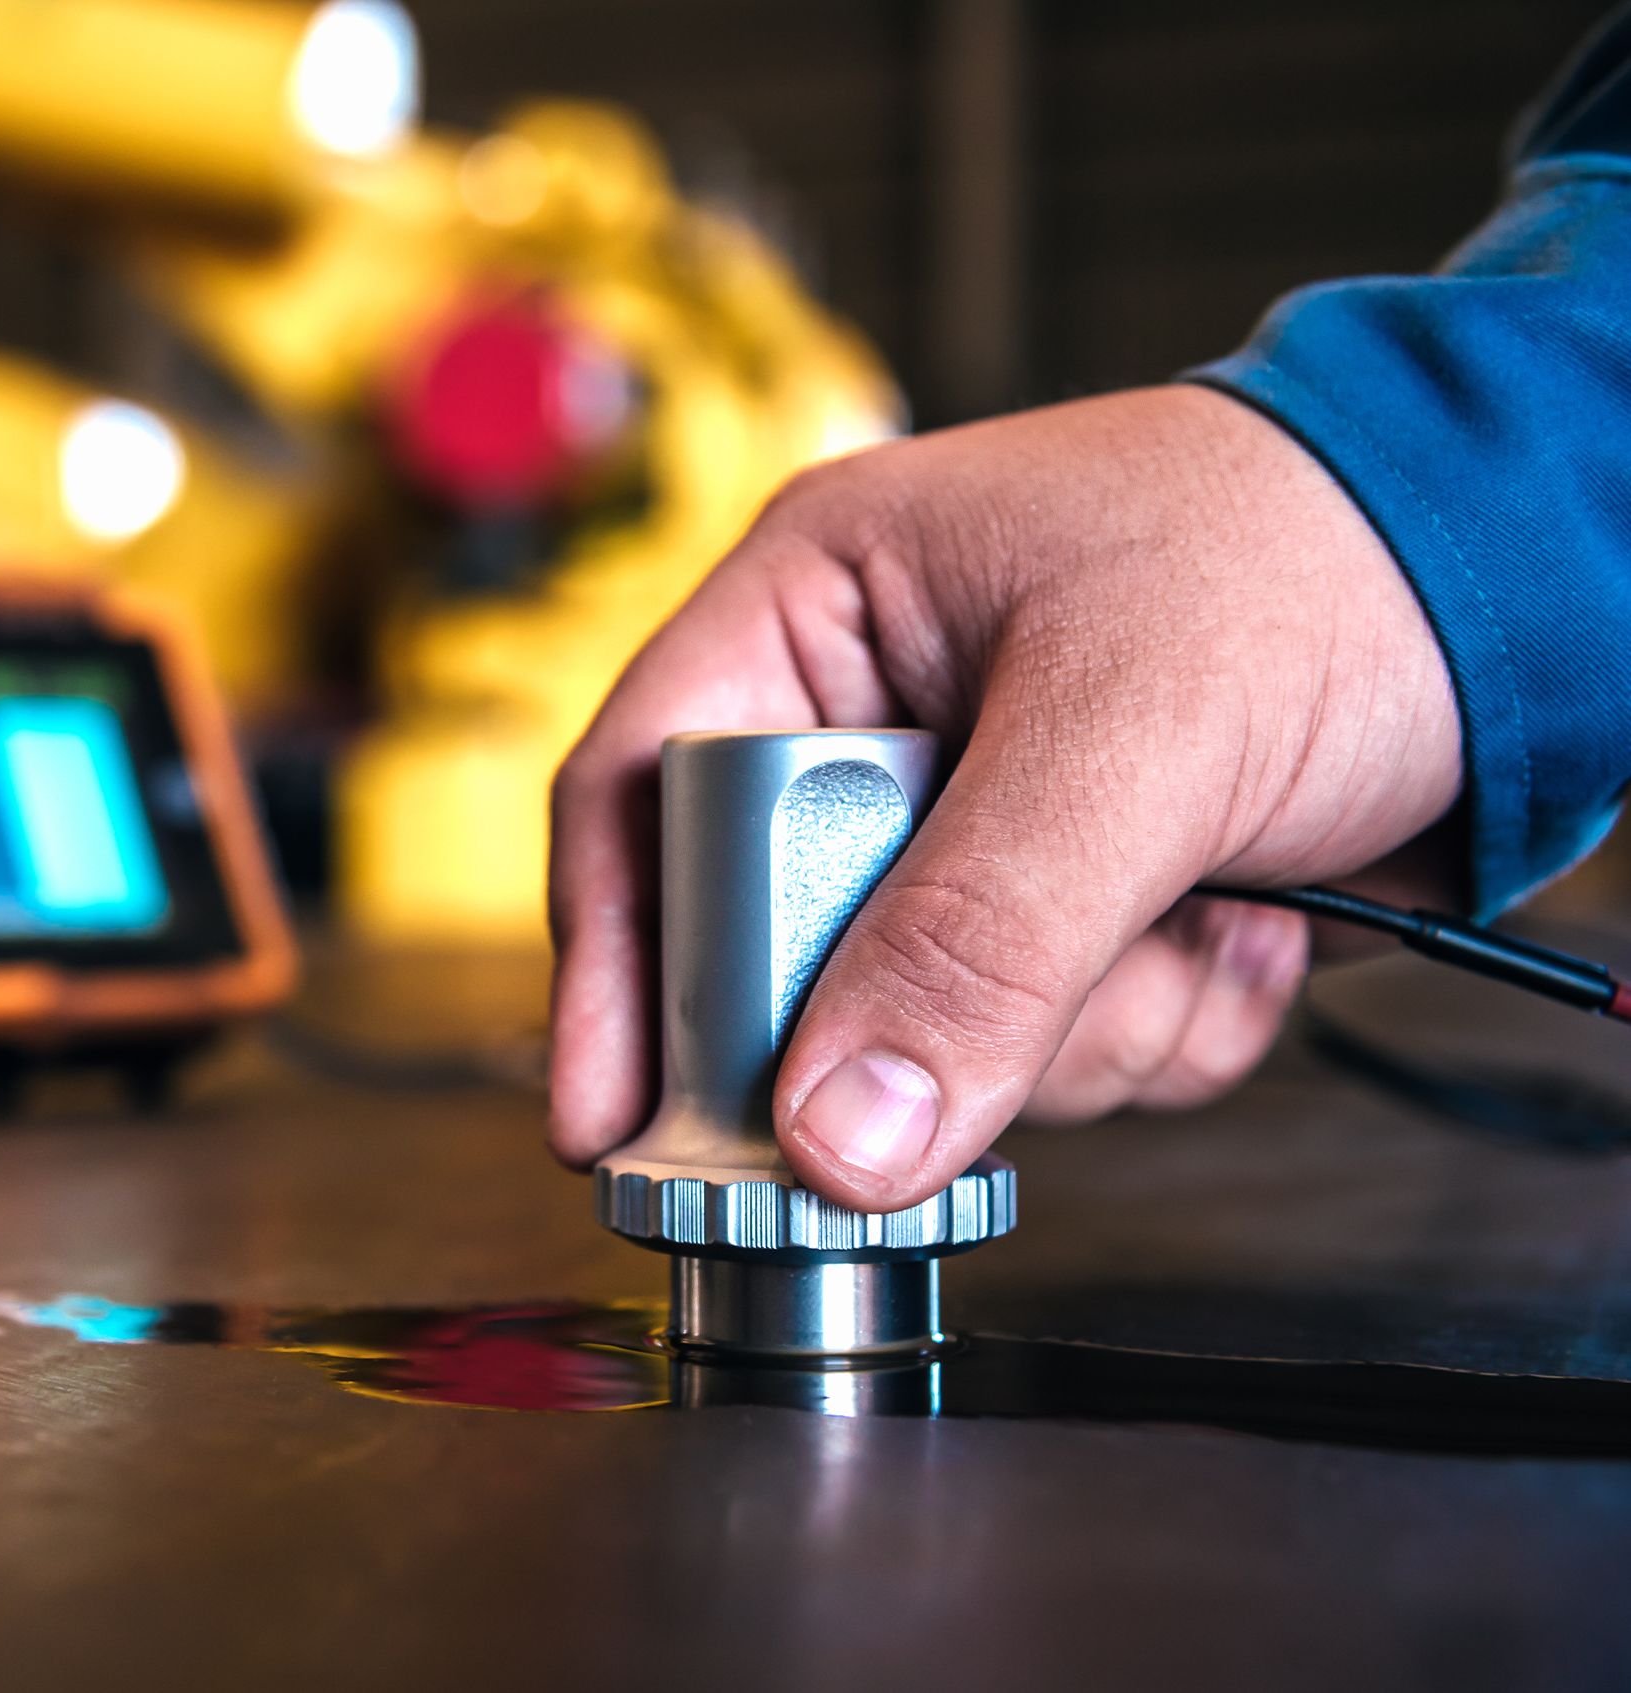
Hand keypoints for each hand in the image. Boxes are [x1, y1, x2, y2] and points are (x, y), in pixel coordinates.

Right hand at [547, 386, 1463, 1210]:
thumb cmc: (1328, 555)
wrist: (1540, 583)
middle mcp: (875, 716)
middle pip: (781, 947)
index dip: (622, 964)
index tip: (616, 1121)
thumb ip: (975, 933)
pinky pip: (1048, 1048)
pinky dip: (1153, 1031)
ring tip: (1189, 923)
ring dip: (1070, 1030)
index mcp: (822, 604)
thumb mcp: (1130, 730)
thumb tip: (835, 1128)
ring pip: (923, 1026)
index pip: (644, 794)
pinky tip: (1237, 931)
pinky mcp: (1072, 905)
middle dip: (909, 1021)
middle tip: (972, 1070)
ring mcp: (976, 823)